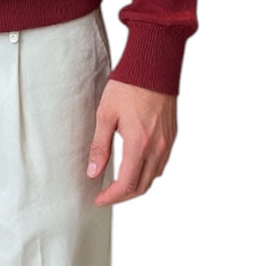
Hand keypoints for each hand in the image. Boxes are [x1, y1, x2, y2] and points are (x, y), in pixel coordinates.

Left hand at [86, 78, 176, 205]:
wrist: (153, 65)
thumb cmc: (128, 86)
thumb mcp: (105, 114)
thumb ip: (99, 146)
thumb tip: (93, 172)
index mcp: (139, 144)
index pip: (126, 184)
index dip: (111, 197)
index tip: (98, 199)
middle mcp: (157, 148)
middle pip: (142, 186)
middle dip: (123, 196)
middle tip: (106, 195)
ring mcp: (167, 143)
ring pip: (154, 177)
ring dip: (137, 185)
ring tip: (119, 183)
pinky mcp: (172, 135)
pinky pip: (162, 164)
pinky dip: (149, 172)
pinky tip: (136, 165)